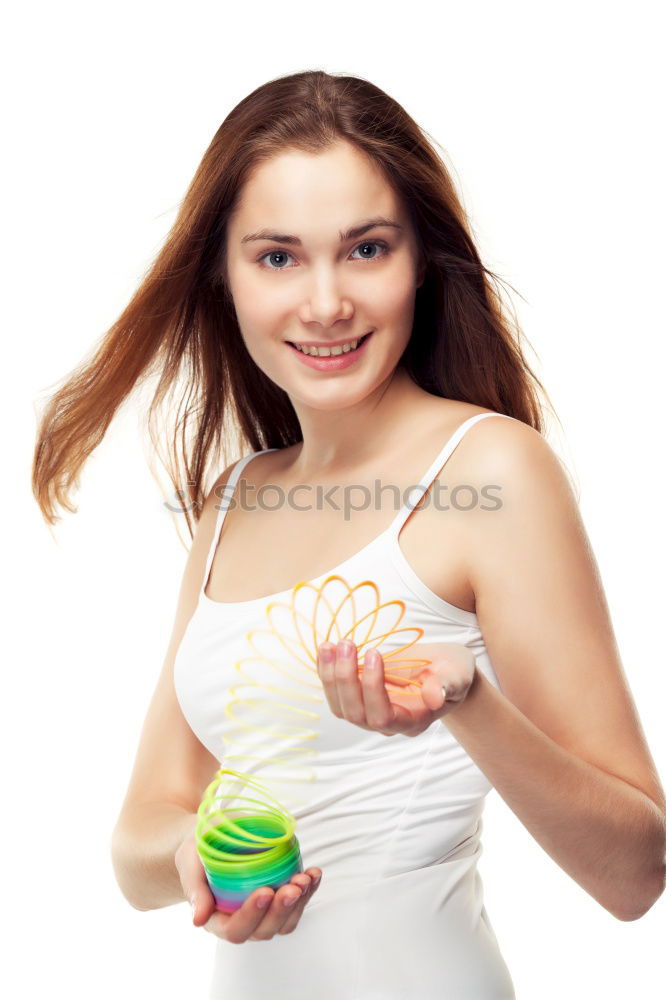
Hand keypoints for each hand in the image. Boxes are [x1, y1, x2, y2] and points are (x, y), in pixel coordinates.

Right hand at [174, 830, 321, 941]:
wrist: (212, 838)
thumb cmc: (197, 852)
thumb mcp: (189, 862)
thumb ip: (194, 889)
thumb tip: (198, 920)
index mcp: (216, 920)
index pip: (235, 930)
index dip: (251, 915)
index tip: (264, 892)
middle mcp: (242, 921)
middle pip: (265, 930)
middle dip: (282, 910)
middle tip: (293, 887)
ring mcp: (264, 912)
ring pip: (286, 921)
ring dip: (300, 902)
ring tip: (306, 878)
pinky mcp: (279, 898)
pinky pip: (298, 902)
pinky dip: (309, 889)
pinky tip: (314, 873)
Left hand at [316, 640, 476, 737]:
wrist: (443, 669)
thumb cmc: (452, 671)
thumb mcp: (457, 673)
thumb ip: (448, 685)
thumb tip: (435, 696)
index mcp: (412, 722)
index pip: (383, 716)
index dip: (373, 688)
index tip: (375, 654)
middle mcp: (387, 723)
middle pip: (356, 714)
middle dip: (346, 679)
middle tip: (347, 644)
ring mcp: (370, 712)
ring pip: (340, 706)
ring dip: (330, 675)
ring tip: (330, 644)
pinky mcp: (359, 697)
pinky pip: (335, 692)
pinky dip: (326, 671)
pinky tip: (326, 649)